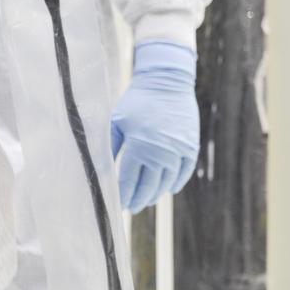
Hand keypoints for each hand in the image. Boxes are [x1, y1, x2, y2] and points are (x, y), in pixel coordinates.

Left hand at [110, 41, 199, 212]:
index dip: (122, 196)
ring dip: (155, 194)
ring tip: (146, 200)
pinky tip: (168, 190)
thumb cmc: (137, 101)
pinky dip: (176, 183)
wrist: (167, 81)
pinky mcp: (191, 147)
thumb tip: (99, 171)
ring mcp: (178, 151)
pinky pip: (184, 172)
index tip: (117, 205)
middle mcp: (160, 153)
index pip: (129, 182)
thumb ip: (108, 148)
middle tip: (131, 208)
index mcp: (139, 147)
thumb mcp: (116, 122)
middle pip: (148, 187)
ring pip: (166, 183)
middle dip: (138, 200)